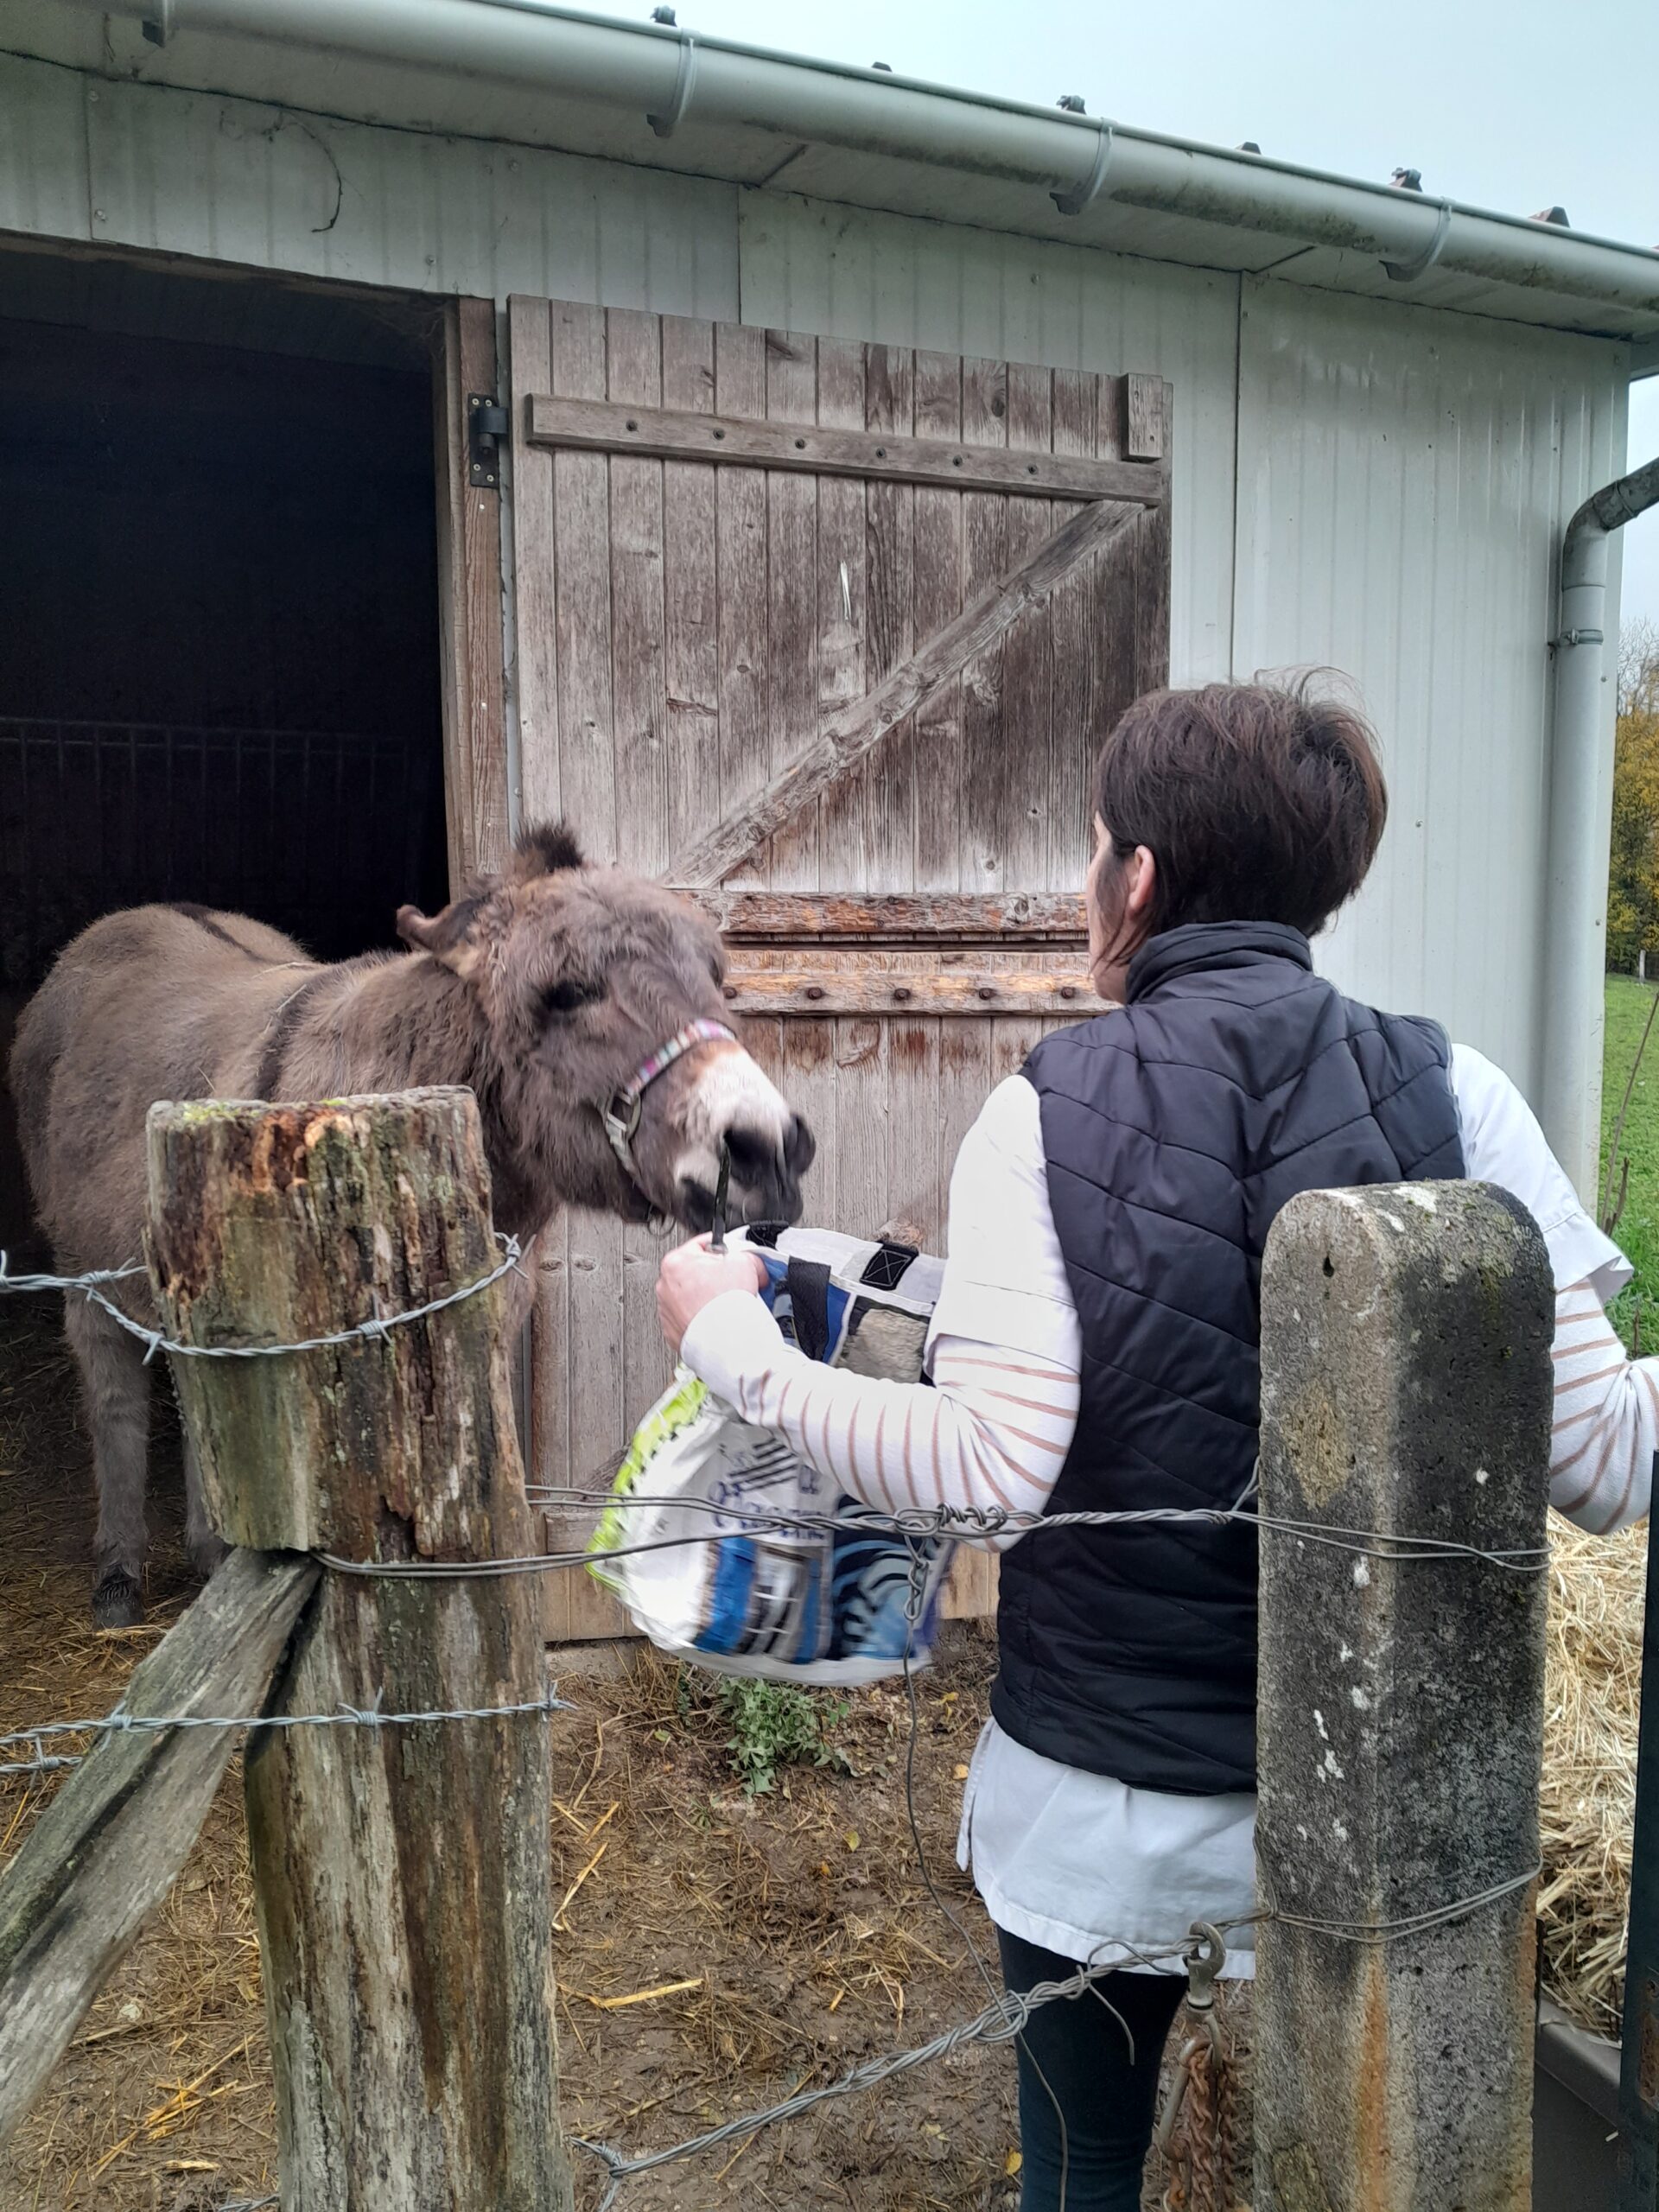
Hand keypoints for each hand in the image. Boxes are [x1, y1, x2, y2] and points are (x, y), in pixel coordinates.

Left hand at [656, 1236, 767, 1358]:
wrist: (727, 1341)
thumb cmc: (728, 1303)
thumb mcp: (746, 1261)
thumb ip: (745, 1255)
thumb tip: (750, 1259)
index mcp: (676, 1262)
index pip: (702, 1245)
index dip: (723, 1250)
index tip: (733, 1256)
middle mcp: (665, 1285)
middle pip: (695, 1272)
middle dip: (714, 1276)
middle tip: (732, 1283)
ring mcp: (667, 1311)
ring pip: (691, 1297)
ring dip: (707, 1298)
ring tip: (726, 1304)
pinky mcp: (673, 1332)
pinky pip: (690, 1318)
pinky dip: (702, 1318)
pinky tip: (718, 1319)